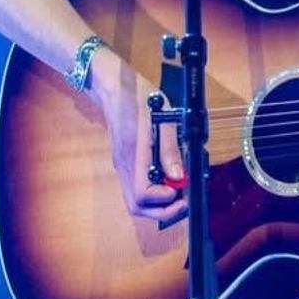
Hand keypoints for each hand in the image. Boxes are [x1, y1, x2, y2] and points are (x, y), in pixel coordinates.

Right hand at [94, 53, 186, 222]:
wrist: (114, 88)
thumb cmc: (139, 99)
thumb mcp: (163, 119)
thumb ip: (170, 150)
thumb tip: (179, 178)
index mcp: (133, 156)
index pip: (143, 196)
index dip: (165, 200)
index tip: (182, 191)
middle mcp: (124, 167)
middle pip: (138, 206)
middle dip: (163, 210)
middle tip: (184, 201)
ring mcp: (123, 166)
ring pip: (136, 200)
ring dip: (159, 204)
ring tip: (179, 191)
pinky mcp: (125, 163)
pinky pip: (137, 188)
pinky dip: (154, 192)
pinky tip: (168, 178)